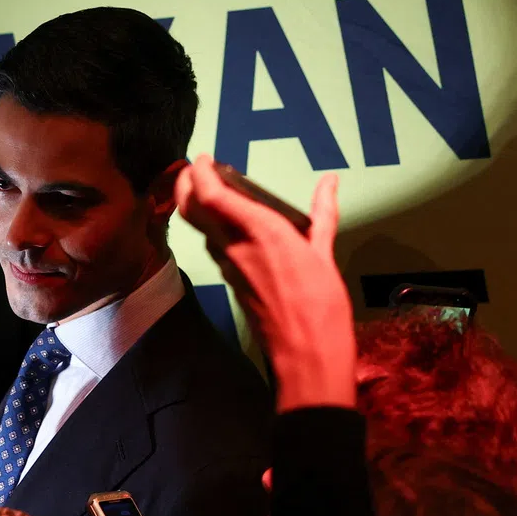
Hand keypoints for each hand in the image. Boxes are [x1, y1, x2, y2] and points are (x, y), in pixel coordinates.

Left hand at [176, 155, 355, 411]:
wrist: (304, 357)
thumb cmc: (321, 307)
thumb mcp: (324, 256)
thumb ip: (322, 215)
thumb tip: (329, 181)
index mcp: (260, 232)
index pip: (212, 194)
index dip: (201, 172)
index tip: (204, 158)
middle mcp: (235, 247)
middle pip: (192, 209)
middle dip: (187, 184)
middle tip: (197, 168)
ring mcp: (228, 268)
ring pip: (201, 229)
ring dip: (199, 205)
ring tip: (216, 190)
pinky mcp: (231, 283)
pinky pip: (215, 247)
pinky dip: (214, 228)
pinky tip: (232, 223)